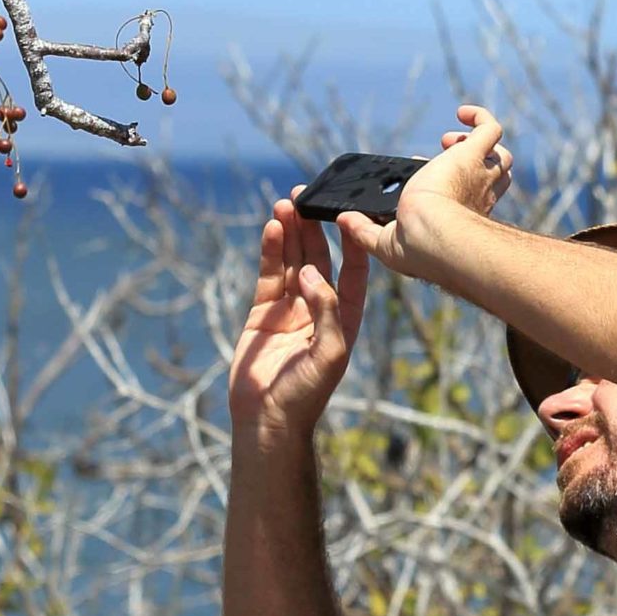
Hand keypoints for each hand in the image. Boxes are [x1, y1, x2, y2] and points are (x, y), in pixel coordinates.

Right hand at [229, 195, 368, 443]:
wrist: (268, 418)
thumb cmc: (307, 393)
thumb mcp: (329, 353)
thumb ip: (326, 311)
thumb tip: (312, 275)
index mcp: (345, 318)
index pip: (353, 272)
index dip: (353, 243)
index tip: (350, 214)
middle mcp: (319, 308)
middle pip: (320, 258)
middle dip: (315, 228)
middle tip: (308, 196)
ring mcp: (290, 308)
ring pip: (292, 261)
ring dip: (291, 232)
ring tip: (287, 203)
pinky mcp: (263, 312)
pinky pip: (269, 275)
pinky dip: (271, 251)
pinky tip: (273, 228)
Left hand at [335, 103, 513, 275]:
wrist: (433, 235)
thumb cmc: (416, 246)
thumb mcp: (383, 242)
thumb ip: (363, 231)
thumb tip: (343, 220)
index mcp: (459, 216)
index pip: (462, 195)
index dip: (443, 181)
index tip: (417, 174)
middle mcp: (477, 195)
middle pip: (495, 177)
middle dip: (474, 164)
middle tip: (442, 155)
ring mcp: (480, 174)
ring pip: (502, 157)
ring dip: (480, 144)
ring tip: (450, 140)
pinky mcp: (474, 155)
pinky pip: (490, 128)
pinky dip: (479, 117)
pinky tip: (461, 112)